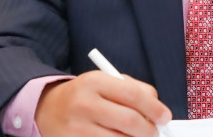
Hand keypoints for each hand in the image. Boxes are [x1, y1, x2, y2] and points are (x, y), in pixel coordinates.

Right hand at [34, 71, 171, 136]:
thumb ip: (133, 89)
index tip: (165, 116)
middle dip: (149, 130)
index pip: (133, 95)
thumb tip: (158, 110)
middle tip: (155, 132)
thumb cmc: (85, 95)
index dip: (154, 108)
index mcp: (94, 82)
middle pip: (130, 121)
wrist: (47, 109)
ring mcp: (77, 129)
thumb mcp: (104, 82)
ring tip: (137, 136)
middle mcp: (84, 105)